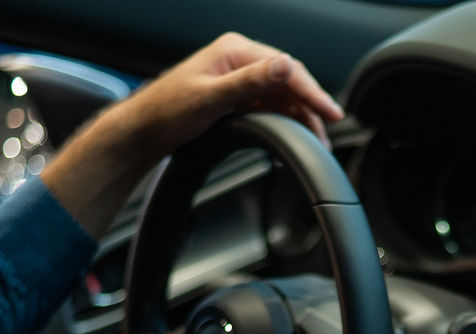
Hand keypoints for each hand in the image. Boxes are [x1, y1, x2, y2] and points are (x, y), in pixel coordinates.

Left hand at [44, 32, 343, 236]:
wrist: (143, 132)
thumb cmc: (166, 113)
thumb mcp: (211, 98)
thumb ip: (250, 82)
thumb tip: (284, 65)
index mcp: (235, 51)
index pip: (286, 69)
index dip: (312, 92)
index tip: (331, 113)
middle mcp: (239, 59)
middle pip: (289, 81)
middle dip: (311, 107)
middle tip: (328, 132)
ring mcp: (238, 78)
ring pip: (282, 96)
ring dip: (300, 116)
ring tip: (316, 140)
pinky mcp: (236, 96)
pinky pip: (270, 105)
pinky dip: (285, 120)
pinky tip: (294, 134)